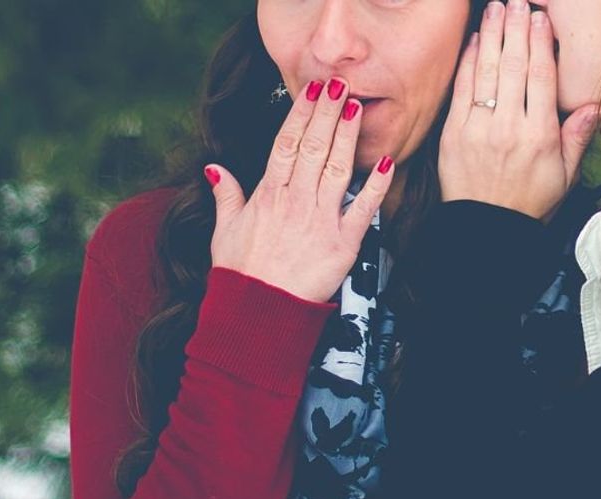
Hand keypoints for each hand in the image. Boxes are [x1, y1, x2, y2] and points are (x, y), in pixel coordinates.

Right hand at [206, 78, 394, 303]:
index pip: (286, 144)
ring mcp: (319, 221)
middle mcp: (294, 201)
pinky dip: (375, 186)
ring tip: (357, 107)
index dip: (300, 115)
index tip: (312, 91)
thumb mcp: (224, 231)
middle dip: (326, 113)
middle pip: (313, 147)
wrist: (257, 312)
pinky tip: (386, 162)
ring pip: (336, 168)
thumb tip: (214, 168)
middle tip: (339, 84)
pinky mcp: (342, 244)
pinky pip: (362, 209)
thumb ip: (225, 196)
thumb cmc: (241, 275)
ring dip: (347, 136)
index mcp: (267, 195)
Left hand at [438, 0, 599, 220]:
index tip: (541, 19)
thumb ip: (577, 138)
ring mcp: (479, 128)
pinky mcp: (454, 133)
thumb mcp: (565, 176)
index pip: (541, 77)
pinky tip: (476, 40)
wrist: (487, 230)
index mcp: (540, 136)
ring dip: (492, 35)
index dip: (541, 43)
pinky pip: (463, 89)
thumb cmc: (528, 203)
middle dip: (516, 28)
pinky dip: (469, 62)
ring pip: (487, 71)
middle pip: (514, 66)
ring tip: (496, 8)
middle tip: (518, 2)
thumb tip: (594, 106)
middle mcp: (510, 127)